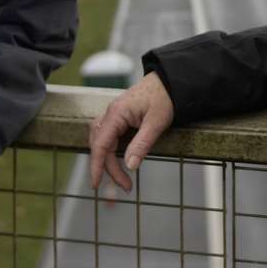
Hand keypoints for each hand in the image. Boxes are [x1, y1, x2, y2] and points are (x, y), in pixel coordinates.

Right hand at [89, 72, 174, 192]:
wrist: (170, 81)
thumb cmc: (164, 98)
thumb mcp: (156, 123)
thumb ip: (141, 144)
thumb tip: (129, 166)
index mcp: (116, 113)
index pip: (100, 144)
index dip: (97, 166)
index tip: (96, 184)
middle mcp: (110, 113)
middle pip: (100, 145)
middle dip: (108, 168)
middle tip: (126, 185)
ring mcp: (113, 114)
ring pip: (101, 141)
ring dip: (108, 161)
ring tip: (122, 178)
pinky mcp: (119, 117)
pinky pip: (108, 136)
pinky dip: (111, 151)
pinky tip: (119, 160)